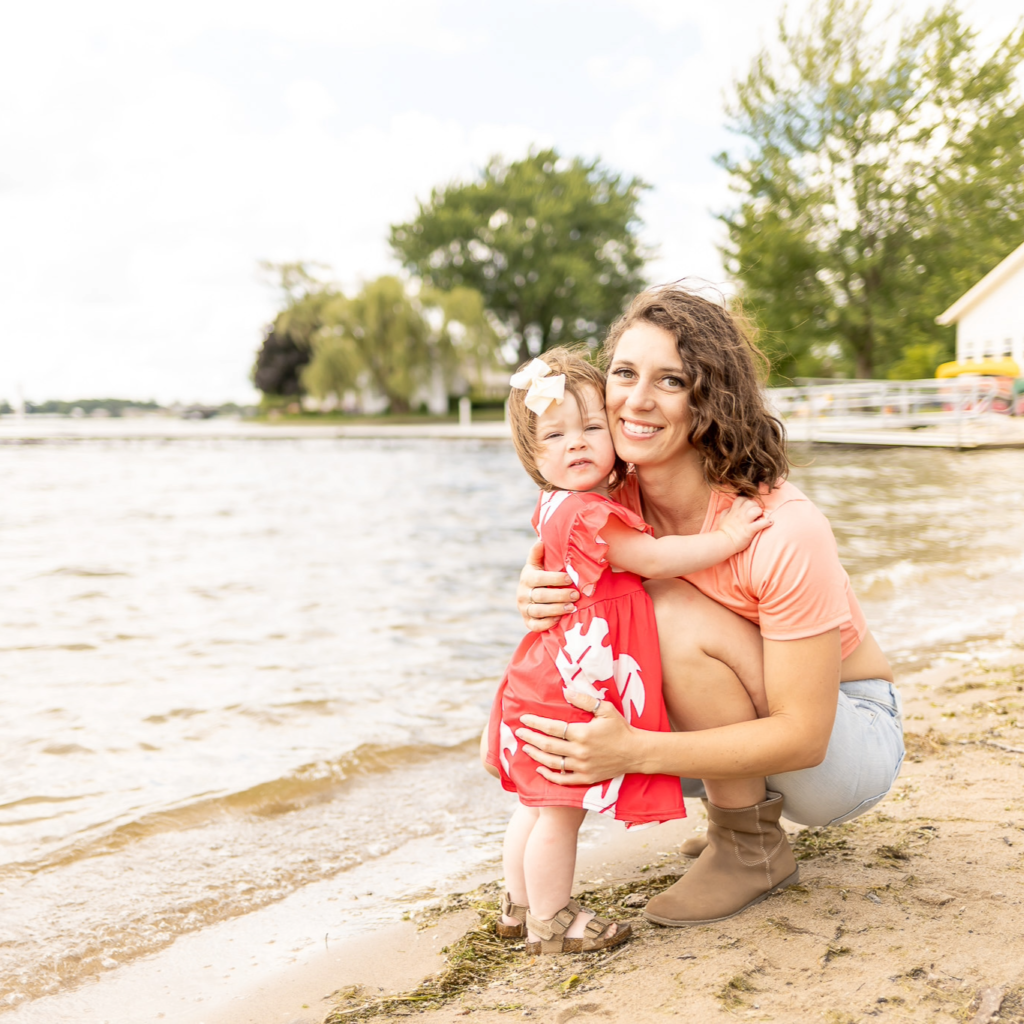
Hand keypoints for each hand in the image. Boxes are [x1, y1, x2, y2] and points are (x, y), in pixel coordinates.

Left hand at [515, 690, 637, 783]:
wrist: (636, 753)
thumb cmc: (620, 728)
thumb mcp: (605, 709)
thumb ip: (584, 700)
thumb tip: (565, 691)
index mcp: (582, 733)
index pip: (552, 728)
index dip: (536, 723)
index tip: (524, 719)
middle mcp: (580, 751)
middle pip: (548, 745)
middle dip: (531, 738)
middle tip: (519, 732)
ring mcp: (582, 767)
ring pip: (552, 763)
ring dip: (536, 755)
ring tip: (526, 748)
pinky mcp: (586, 778)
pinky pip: (563, 780)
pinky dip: (549, 775)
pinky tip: (540, 769)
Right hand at [517, 539, 578, 631]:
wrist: (531, 597)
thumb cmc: (540, 577)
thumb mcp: (537, 565)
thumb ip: (538, 554)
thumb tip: (541, 541)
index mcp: (526, 577)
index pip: (538, 578)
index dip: (554, 579)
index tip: (570, 579)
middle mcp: (522, 594)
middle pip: (540, 595)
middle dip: (560, 595)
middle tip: (576, 595)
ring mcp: (524, 609)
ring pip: (539, 610)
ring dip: (556, 609)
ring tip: (572, 607)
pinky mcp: (527, 622)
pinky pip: (536, 625)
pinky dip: (547, 623)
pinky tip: (560, 619)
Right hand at [718, 496, 771, 552]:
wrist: (723, 542)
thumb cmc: (723, 531)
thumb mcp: (722, 518)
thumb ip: (726, 511)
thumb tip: (730, 508)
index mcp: (734, 511)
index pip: (741, 498)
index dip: (747, 500)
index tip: (749, 505)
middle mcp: (740, 514)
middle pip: (751, 502)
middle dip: (755, 505)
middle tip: (756, 511)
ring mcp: (745, 522)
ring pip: (756, 510)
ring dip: (760, 513)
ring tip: (761, 517)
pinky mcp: (750, 530)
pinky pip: (761, 523)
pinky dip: (767, 522)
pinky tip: (770, 522)